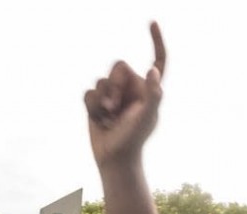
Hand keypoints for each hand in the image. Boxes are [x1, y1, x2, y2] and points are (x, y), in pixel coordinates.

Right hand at [85, 22, 165, 167]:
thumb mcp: (147, 117)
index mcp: (148, 89)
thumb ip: (153, 94)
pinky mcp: (98, 103)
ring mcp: (114, 95)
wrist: (114, 158)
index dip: (156, 42)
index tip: (152, 22)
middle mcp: (132, 89)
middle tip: (117, 108)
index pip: (157, 61)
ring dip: (102, 100)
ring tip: (109, 118)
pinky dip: (91, 106)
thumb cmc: (133, 139)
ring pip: (101, 80)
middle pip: (118, 67)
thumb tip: (153, 70)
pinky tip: (99, 120)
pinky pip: (89, 92)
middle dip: (114, 85)